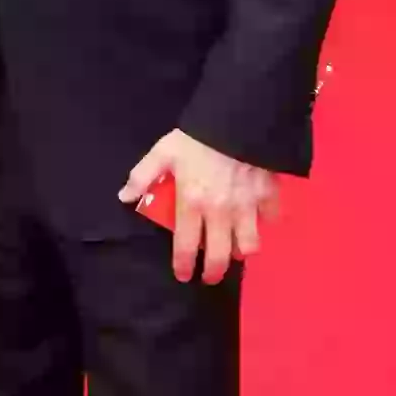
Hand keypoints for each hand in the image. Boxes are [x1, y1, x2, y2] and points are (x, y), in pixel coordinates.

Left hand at [120, 129, 278, 283]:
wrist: (239, 118)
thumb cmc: (198, 137)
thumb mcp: (163, 152)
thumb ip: (143, 176)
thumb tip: (125, 197)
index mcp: (192, 204)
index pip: (187, 246)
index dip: (184, 266)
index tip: (183, 275)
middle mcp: (220, 213)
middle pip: (221, 256)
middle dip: (215, 273)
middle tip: (211, 277)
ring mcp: (247, 207)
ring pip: (249, 245)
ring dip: (241, 252)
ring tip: (236, 250)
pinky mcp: (268, 195)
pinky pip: (271, 219)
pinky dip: (266, 223)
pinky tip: (260, 220)